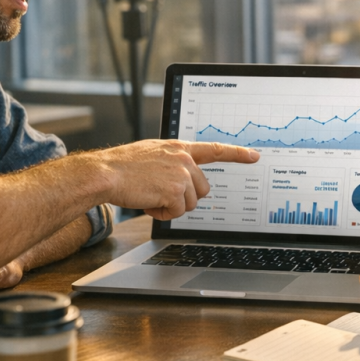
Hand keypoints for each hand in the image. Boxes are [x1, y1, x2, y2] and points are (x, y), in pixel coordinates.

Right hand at [98, 140, 259, 220]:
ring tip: (150, 196)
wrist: (105, 173)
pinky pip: (177, 212)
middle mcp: (183, 158)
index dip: (236, 153)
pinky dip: (162, 213)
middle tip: (160, 194)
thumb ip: (171, 162)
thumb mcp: (152, 154)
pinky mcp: (174, 190)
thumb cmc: (122, 167)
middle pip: (202, 188)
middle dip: (184, 197)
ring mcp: (180, 173)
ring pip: (191, 203)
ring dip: (171, 206)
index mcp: (178, 147)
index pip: (214, 149)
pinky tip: (148, 203)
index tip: (254, 155)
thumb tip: (182, 180)